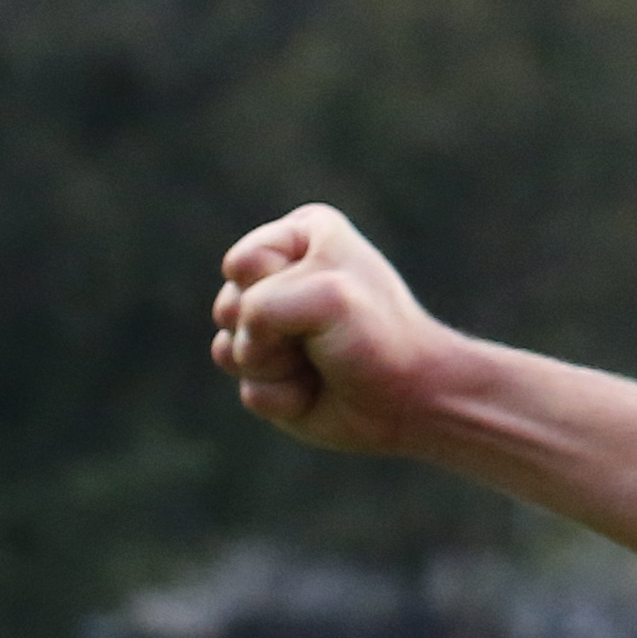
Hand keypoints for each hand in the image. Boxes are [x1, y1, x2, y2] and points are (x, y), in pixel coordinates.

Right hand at [216, 206, 469, 454]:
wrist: (409, 400)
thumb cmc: (376, 338)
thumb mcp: (325, 297)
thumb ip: (259, 305)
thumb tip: (236, 348)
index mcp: (303, 236)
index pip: (242, 264)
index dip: (276, 290)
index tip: (331, 296)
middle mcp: (281, 277)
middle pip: (227, 307)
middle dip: (270, 333)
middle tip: (322, 337)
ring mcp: (272, 326)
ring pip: (227, 350)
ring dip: (273, 367)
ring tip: (318, 361)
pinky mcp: (270, 372)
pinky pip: (245, 387)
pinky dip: (281, 397)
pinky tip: (313, 391)